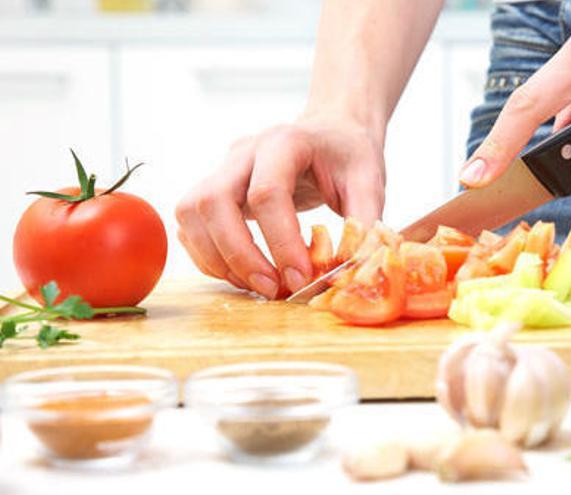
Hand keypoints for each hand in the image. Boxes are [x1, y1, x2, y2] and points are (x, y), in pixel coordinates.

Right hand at [175, 116, 385, 298]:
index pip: (267, 193)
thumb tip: (354, 270)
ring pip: (191, 213)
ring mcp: (223, 169)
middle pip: (213, 201)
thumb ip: (365, 222)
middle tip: (272, 289)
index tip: (301, 278)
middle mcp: (244, 152)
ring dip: (216, 259)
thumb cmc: (348, 154)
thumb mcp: (369, 180)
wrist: (329, 131)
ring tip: (257, 285)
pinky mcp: (214, 190)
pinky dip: (208, 256)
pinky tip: (241, 274)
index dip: (281, 242)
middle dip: (238, 255)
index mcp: (285, 143)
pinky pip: (190, 225)